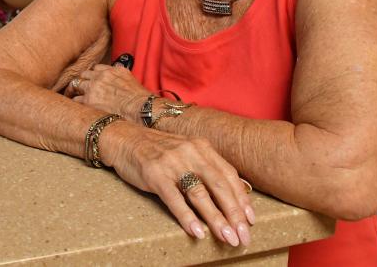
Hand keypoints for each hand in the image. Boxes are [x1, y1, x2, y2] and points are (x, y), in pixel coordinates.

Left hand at [67, 64, 149, 121]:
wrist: (139, 108)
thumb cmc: (138, 98)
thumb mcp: (130, 78)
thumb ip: (120, 71)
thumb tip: (117, 66)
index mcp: (110, 71)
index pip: (95, 68)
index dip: (93, 74)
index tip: (91, 79)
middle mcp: (100, 77)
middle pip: (83, 74)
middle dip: (82, 80)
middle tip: (79, 87)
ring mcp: (93, 88)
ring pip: (76, 85)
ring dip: (76, 90)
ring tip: (73, 96)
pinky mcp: (88, 101)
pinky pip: (76, 100)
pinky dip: (76, 102)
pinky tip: (76, 106)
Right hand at [102, 122, 254, 246]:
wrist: (125, 138)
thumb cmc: (158, 149)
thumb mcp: (187, 150)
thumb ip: (208, 166)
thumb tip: (237, 190)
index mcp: (201, 147)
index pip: (228, 174)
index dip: (241, 198)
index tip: (251, 220)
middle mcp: (190, 152)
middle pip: (219, 186)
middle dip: (234, 213)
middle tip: (243, 236)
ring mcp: (172, 163)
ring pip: (200, 194)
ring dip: (216, 219)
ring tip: (227, 237)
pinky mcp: (155, 175)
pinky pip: (174, 199)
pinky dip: (187, 217)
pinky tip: (197, 232)